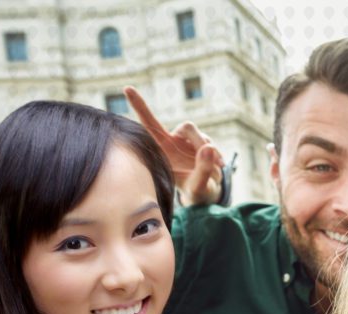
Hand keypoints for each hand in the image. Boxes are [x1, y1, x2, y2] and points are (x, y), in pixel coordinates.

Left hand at [124, 86, 223, 205]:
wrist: (206, 193)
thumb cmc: (194, 189)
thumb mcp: (198, 187)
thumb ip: (203, 170)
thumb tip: (209, 147)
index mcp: (163, 149)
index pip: (149, 123)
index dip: (139, 105)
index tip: (127, 88)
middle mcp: (174, 140)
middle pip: (188, 127)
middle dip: (200, 140)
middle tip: (209, 155)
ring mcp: (189, 141)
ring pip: (202, 136)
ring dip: (210, 151)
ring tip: (215, 169)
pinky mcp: (203, 143)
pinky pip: (212, 144)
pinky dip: (217, 155)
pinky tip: (220, 166)